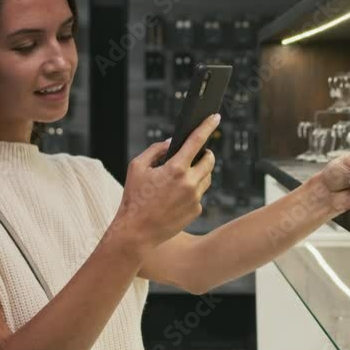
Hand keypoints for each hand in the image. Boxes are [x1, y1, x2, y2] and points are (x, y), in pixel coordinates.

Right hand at [110, 113, 219, 250]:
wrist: (137, 232)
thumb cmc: (134, 198)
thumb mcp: (137, 167)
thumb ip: (155, 150)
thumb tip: (172, 142)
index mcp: (175, 168)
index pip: (197, 141)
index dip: (207, 126)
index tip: (215, 117)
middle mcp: (189, 182)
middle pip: (209, 160)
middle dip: (206, 154)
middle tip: (198, 153)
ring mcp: (195, 198)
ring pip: (207, 178)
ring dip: (199, 172)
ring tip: (182, 176)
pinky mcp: (196, 210)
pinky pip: (199, 194)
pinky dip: (192, 191)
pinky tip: (175, 197)